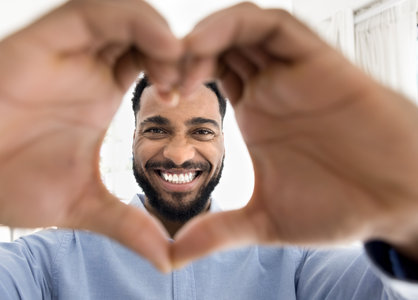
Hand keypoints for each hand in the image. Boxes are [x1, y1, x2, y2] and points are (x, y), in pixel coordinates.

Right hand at [0, 0, 182, 271]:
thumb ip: (128, 225)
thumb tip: (167, 260)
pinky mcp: (43, 39)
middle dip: (182, 54)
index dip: (185, 75)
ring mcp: (68, 51)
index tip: (197, 104)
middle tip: (194, 85)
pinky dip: (136, 22)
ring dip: (163, 38)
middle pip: (150, 36)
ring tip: (176, 75)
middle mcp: (89, 67)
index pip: (156, 65)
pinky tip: (160, 50)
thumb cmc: (7, 183)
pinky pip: (94, 12)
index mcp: (102, 95)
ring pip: (129, 16)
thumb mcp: (83, 205)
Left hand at [172, 3, 417, 266]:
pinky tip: (208, 45)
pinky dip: (236, 25)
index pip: (208, 76)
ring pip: (240, 28)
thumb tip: (173, 255)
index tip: (155, 100)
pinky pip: (274, 26)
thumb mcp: (264, 221)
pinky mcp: (318, 61)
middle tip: (160, 80)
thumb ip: (218, 231)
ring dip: (204, 37)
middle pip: (218, 47)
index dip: (175, 79)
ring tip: (181, 66)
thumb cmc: (339, 206)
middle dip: (182, 55)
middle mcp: (270, 87)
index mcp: (255, 114)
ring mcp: (292, 72)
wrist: (398, 203)